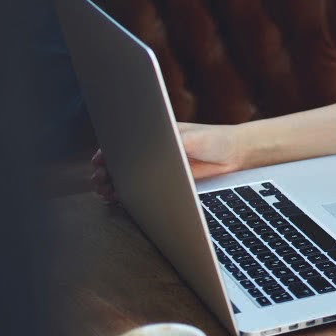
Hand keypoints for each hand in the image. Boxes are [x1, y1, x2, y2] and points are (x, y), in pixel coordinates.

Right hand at [90, 122, 244, 203]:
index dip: (110, 151)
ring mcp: (159, 169)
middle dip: (107, 171)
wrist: (235, 155)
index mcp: (156, 135)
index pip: (126, 142)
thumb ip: (175, 144)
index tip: (100, 160)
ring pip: (129, 178)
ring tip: (106, 191)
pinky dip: (129, 196)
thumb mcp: (193, 138)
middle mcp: (154, 152)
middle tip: (100, 179)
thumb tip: (155, 151)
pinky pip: (143, 191)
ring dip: (114, 185)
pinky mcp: (166, 185)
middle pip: (122, 162)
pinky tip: (120, 200)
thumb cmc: (214, 139)